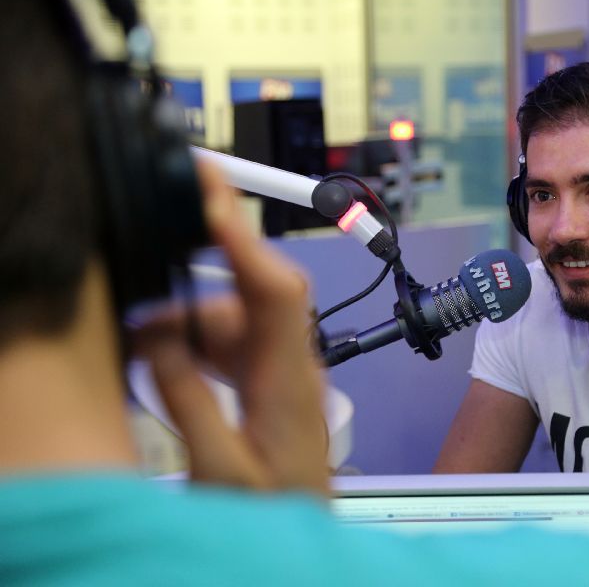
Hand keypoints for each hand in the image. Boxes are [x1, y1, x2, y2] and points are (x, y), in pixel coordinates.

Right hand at [133, 162, 328, 494]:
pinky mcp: (272, 384)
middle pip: (256, 293)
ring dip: (192, 319)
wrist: (301, 532)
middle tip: (158, 262)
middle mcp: (293, 364)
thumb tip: (158, 334)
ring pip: (239, 317)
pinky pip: (235, 343)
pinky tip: (170, 356)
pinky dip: (199, 341)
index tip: (214, 197)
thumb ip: (188, 400)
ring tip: (146, 338)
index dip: (246, 240)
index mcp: (289, 380)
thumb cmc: (271, 512)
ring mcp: (284, 372)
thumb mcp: (221, 466)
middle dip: (206, 275)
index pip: (277, 291)